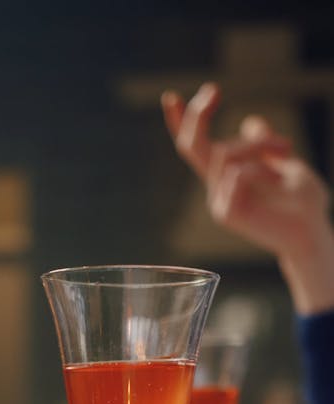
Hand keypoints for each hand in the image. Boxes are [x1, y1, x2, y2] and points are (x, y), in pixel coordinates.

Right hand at [161, 82, 333, 312]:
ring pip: (226, 153)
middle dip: (197, 115)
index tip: (170, 96)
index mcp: (227, 175)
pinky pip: (236, 174)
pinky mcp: (228, 214)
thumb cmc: (304, 204)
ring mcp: (220, 201)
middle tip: (213, 90)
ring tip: (286, 149)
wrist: (313, 234)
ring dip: (259, 145)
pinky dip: (260, 170)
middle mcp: (217, 187)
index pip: (194, 147)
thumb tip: (252, 121)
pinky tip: (280, 180)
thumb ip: (266, 147)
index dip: (179, 122)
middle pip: (191, 146)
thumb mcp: (285, 164)